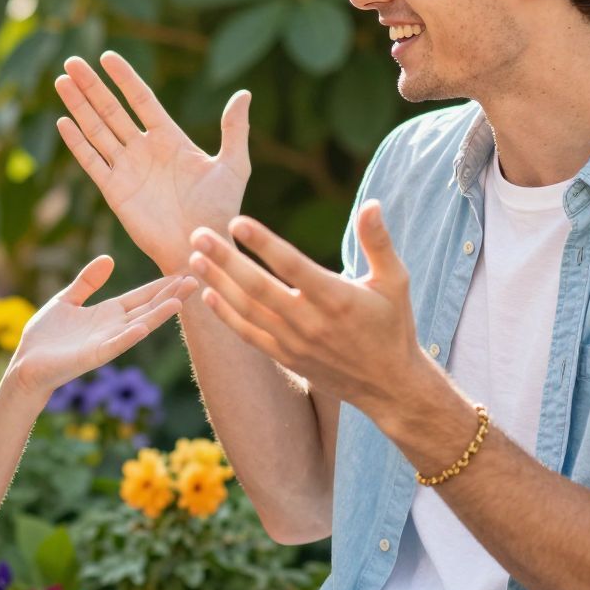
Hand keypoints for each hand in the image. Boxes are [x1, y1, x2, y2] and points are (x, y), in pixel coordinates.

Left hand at [8, 255, 196, 397]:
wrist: (26, 364)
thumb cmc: (46, 336)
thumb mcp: (67, 299)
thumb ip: (87, 281)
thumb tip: (109, 258)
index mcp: (108, 313)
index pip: (141, 296)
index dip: (161, 285)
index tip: (183, 272)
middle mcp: (113, 327)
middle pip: (148, 308)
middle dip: (170, 295)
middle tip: (196, 280)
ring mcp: (105, 342)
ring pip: (138, 326)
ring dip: (158, 315)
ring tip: (180, 302)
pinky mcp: (92, 356)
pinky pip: (113, 345)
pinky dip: (128, 336)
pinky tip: (143, 327)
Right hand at [55, 51, 250, 273]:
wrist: (200, 247)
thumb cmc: (221, 211)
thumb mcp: (233, 166)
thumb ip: (234, 130)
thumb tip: (243, 94)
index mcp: (170, 138)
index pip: (141, 99)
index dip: (124, 78)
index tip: (107, 57)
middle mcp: (144, 149)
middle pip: (111, 110)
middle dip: (91, 86)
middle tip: (71, 62)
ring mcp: (126, 169)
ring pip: (97, 130)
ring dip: (78, 106)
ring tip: (61, 81)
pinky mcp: (114, 191)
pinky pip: (92, 162)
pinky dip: (77, 143)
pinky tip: (63, 122)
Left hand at [187, 201, 422, 410]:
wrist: (390, 385)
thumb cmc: (392, 325)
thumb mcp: (395, 280)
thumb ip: (378, 242)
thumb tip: (372, 203)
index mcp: (336, 298)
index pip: (292, 266)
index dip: (263, 243)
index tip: (236, 222)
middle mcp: (310, 322)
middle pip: (258, 287)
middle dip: (225, 260)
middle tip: (198, 234)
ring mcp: (294, 342)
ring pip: (247, 310)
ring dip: (218, 283)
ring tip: (194, 257)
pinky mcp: (286, 357)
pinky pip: (248, 335)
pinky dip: (226, 316)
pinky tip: (207, 293)